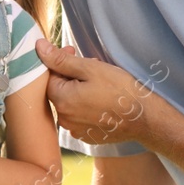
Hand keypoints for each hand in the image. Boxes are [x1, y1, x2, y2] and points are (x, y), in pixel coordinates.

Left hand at [35, 40, 155, 145]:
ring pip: (70, 104)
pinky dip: (87, 107)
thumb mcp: (91, 68)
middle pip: (59, 91)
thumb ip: (61, 59)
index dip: (61, 62)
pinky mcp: (87, 136)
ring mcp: (76, 130)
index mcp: (61, 100)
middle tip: (92, 67)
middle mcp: (64, 119)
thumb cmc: (120, 90)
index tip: (74, 52)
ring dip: (79, 91)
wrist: (144, 118)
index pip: (49, 76)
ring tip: (99, 84)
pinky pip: (80, 117)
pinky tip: (103, 101)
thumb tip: (39, 48)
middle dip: (71, 76)